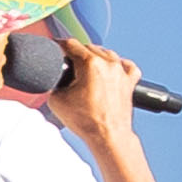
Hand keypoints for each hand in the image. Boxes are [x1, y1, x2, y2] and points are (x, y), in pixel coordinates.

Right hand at [45, 33, 149, 153]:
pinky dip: (117, 65)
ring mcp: (121, 73)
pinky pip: (126, 65)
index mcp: (91, 64)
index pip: (71, 44)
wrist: (108, 136)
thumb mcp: (56, 99)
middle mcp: (109, 65)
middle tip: (66, 62)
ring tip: (84, 67)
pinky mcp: (130, 82)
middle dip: (76, 52)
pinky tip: (110, 69)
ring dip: (95, 57)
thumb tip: (54, 78)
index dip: (59, 45)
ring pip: (107, 54)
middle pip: (89, 48)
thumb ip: (52, 82)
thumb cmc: (86, 121)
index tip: (55, 47)